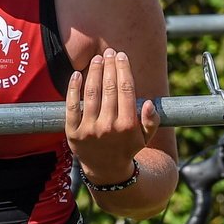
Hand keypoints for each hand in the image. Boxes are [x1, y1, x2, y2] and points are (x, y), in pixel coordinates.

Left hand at [66, 48, 158, 183]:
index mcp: (127, 126)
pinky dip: (73, 88)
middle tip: (109, 52)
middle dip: (109, 66)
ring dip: (94, 72)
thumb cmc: (126, 148)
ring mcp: (89, 129)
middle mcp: (108, 127)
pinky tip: (77, 74)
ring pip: (91, 93)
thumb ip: (151, 121)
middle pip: (108, 88)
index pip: (126, 90)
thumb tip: (150, 103)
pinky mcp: (72, 132)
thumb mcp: (145, 138)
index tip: (121, 56)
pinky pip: (71, 106)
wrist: (105, 171)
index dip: (123, 69)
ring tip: (97, 59)